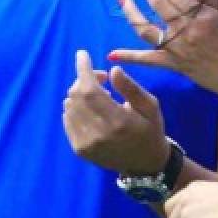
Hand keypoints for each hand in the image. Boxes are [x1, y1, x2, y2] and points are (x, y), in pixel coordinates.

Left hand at [62, 49, 169, 175]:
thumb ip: (131, 87)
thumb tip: (112, 70)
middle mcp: (98, 134)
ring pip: (69, 106)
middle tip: (102, 77)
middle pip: (76, 96)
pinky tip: (90, 108)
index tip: (82, 54)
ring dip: (80, 93)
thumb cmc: (151, 130)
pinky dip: (74, 107)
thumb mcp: (150, 105)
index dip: (83, 70)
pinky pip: (67, 119)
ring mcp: (86, 144)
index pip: (90, 90)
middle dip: (85, 79)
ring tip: (100, 95)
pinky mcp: (79, 150)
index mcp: (118, 122)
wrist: (145, 164)